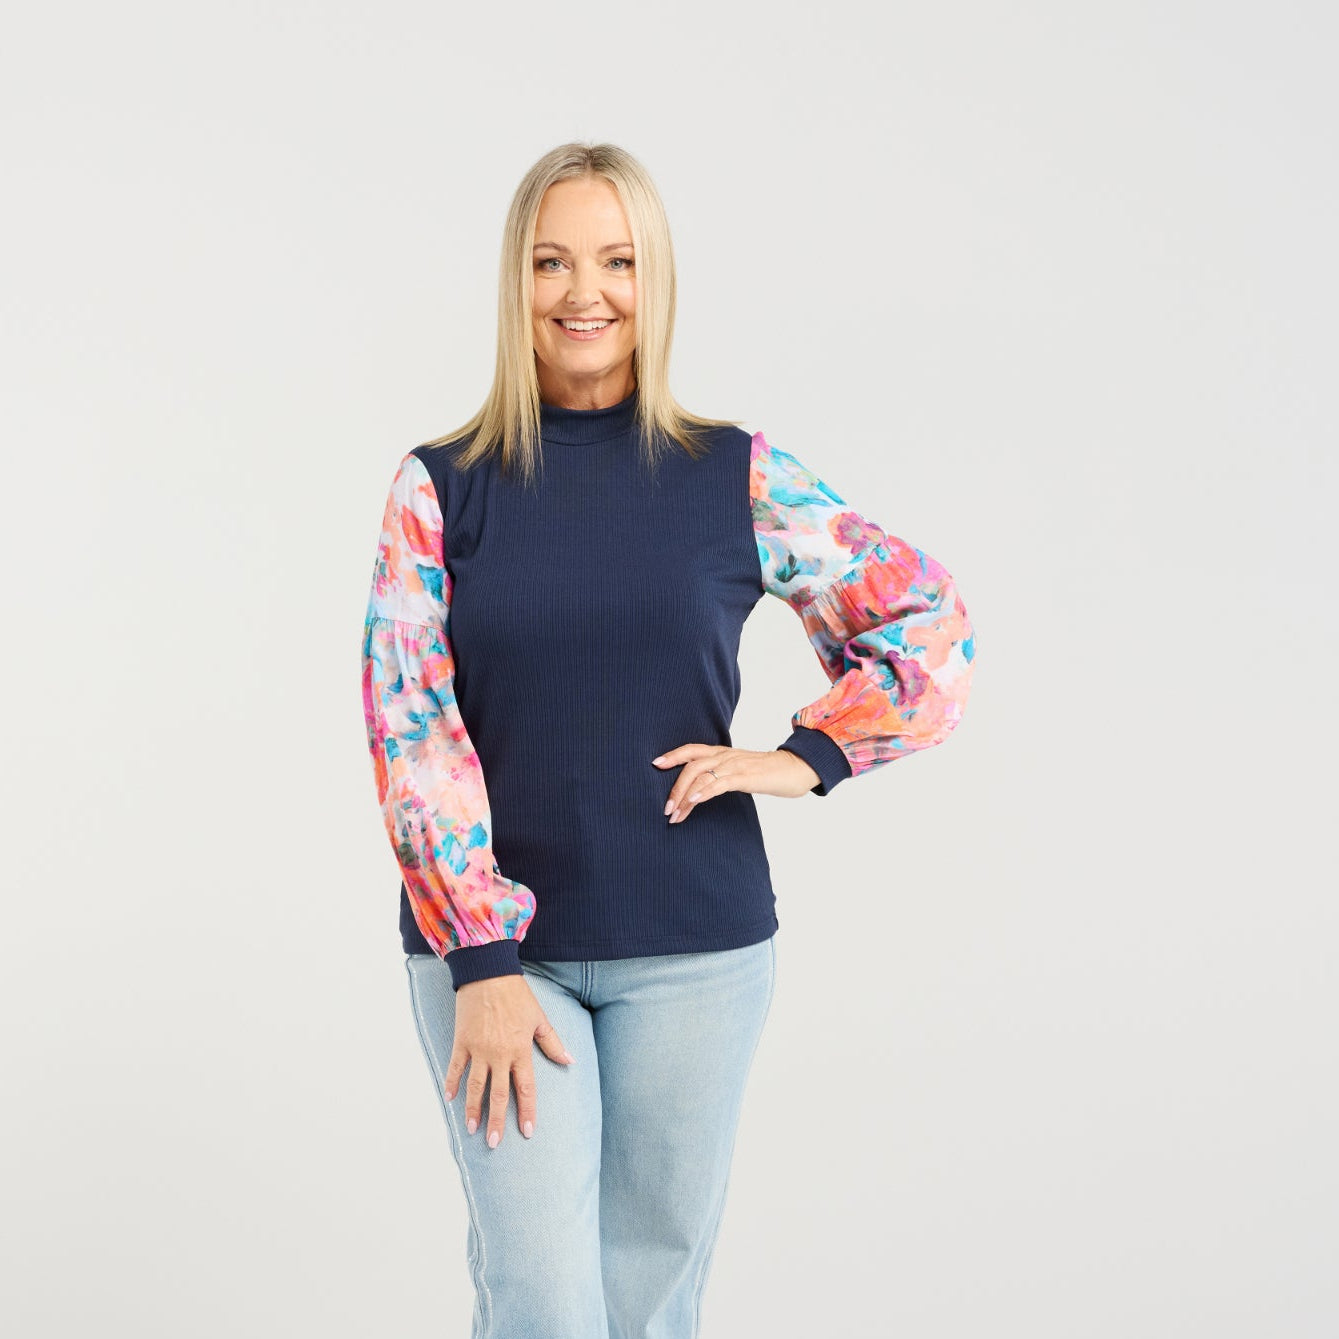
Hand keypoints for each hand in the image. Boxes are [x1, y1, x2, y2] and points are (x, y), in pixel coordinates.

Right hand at [444, 974, 574, 1147]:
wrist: (488, 972)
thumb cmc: (516, 994)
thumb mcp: (539, 1017)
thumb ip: (552, 1042)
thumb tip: (570, 1061)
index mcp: (520, 1050)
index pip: (526, 1088)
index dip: (527, 1112)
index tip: (527, 1133)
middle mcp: (499, 1054)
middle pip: (499, 1094)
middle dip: (498, 1121)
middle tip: (495, 1143)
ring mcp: (479, 1049)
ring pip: (475, 1086)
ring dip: (473, 1109)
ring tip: (472, 1129)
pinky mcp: (462, 1041)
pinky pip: (455, 1067)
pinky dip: (452, 1083)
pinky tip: (450, 1099)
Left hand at [652, 744, 822, 822]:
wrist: (797, 768)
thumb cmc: (770, 772)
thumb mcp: (742, 771)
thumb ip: (724, 775)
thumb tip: (705, 790)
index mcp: (723, 753)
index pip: (692, 750)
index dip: (673, 755)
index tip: (655, 764)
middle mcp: (726, 756)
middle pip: (691, 765)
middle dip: (674, 787)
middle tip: (665, 808)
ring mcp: (735, 765)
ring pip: (700, 774)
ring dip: (684, 795)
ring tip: (674, 814)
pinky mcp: (745, 777)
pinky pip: (719, 783)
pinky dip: (703, 792)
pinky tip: (693, 802)